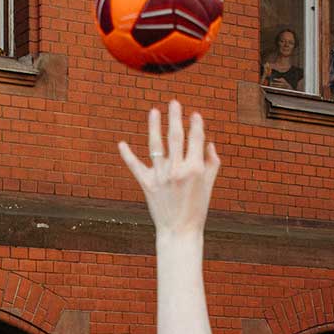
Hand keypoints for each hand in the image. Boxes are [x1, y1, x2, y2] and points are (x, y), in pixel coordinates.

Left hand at [117, 101, 219, 241]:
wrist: (179, 231)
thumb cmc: (197, 208)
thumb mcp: (209, 185)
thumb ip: (212, 162)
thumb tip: (208, 143)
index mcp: (195, 169)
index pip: (196, 139)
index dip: (196, 125)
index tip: (194, 114)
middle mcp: (177, 170)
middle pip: (175, 137)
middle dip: (175, 117)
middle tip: (174, 102)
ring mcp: (160, 176)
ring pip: (156, 145)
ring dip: (154, 126)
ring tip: (153, 111)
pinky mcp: (147, 184)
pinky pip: (136, 167)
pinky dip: (127, 156)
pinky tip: (122, 144)